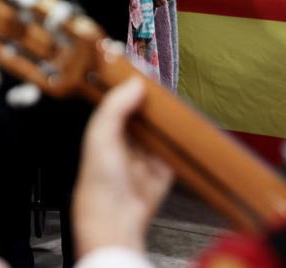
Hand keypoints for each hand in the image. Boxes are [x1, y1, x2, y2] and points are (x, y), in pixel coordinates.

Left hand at [73, 78, 172, 257]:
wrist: (114, 216)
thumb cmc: (98, 178)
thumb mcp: (101, 133)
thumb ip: (116, 106)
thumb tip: (135, 82)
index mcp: (107, 126)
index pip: (122, 98)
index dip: (132, 84)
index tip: (145, 68)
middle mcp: (127, 137)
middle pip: (145, 110)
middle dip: (155, 99)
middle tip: (166, 83)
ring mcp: (146, 153)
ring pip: (161, 127)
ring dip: (170, 117)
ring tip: (179, 101)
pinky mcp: (163, 168)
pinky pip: (176, 149)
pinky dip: (182, 140)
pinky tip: (188, 127)